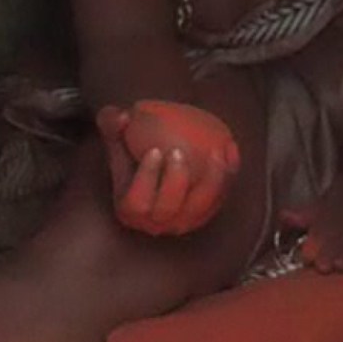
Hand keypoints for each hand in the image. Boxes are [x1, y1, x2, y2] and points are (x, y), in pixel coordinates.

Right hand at [96, 101, 239, 236]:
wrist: (160, 162)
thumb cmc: (134, 152)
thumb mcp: (117, 138)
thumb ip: (111, 124)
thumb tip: (123, 118)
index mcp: (130, 211)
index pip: (136, 202)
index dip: (146, 179)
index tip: (154, 151)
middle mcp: (157, 223)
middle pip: (168, 208)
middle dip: (175, 182)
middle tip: (179, 151)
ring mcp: (185, 221)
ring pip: (201, 207)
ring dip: (211, 181)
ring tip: (216, 152)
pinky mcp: (209, 213)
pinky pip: (223, 194)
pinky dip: (229, 173)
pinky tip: (230, 148)